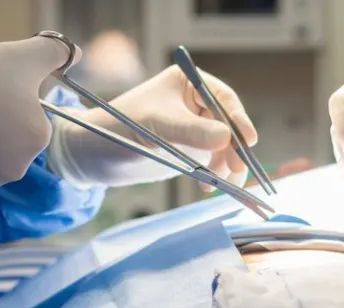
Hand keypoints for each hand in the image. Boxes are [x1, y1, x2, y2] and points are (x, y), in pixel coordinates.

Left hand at [47, 65, 256, 187]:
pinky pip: (213, 162)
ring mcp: (193, 128)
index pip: (223, 99)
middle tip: (236, 169)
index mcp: (187, 83)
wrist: (94, 154)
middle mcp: (194, 104)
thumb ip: (192, 132)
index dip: (238, 119)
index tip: (249, 140)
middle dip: (235, 148)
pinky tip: (208, 187)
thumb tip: (227, 138)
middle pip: (228, 125)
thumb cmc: (119, 128)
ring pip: (224, 146)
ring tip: (223, 183)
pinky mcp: (189, 151)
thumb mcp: (157, 127)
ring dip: (227, 165)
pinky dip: (215, 175)